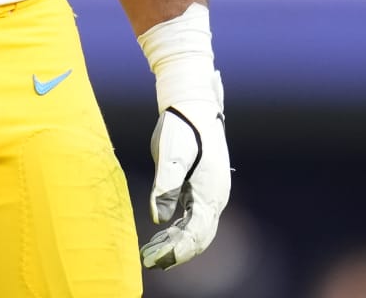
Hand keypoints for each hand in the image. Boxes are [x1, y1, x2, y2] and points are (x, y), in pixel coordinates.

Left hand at [142, 86, 229, 268]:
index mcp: (210, 191)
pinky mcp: (204, 188)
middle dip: (176, 253)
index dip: (177, 251)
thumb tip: (157, 218)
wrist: (194, 104)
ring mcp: (212, 193)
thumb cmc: (182, 126)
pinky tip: (162, 233)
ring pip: (197, 230)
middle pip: (199, 237)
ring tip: (150, 252)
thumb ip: (165, 186)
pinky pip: (194, 218)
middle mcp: (216, 196)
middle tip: (149, 261)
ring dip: (176, 243)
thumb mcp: (171, 154)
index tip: (155, 260)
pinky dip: (179, 230)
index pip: (196, 233)